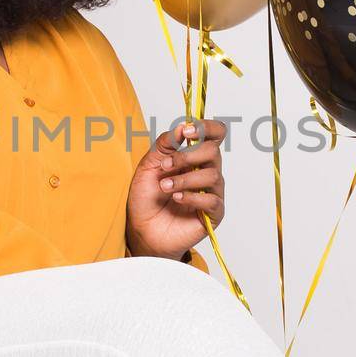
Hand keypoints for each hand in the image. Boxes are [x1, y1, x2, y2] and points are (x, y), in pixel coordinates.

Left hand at [126, 118, 226, 261]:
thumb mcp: (148, 166)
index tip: (187, 132)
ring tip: (164, 187)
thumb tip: (182, 127)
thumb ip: (165, 145)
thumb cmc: (146, 198)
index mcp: (195, 157)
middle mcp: (207, 172)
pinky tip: (176, 198)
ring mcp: (212, 192)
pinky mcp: (213, 214)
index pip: (215, 134)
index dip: (206, 128)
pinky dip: (192, 196)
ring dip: (184, 179)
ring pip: (212, 175)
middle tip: (165, 166)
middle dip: (187, 156)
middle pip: (214, 152)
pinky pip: (212, 200)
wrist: (141, 229)